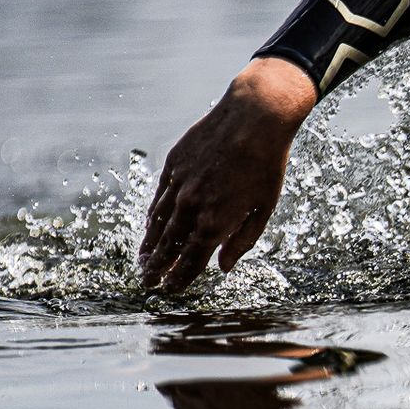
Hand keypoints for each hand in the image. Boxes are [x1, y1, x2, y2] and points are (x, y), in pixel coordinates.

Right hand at [139, 57, 316, 292]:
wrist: (254, 117)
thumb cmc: (266, 165)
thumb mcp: (263, 209)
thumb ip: (241, 241)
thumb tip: (223, 267)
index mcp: (216, 223)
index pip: (191, 260)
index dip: (180, 278)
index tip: (171, 290)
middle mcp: (191, 207)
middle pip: (169, 246)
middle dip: (157, 268)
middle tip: (147, 283)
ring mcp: (179, 185)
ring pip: (158, 223)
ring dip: (149, 245)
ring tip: (142, 261)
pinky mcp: (173, 165)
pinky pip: (159, 198)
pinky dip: (153, 216)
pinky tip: (150, 226)